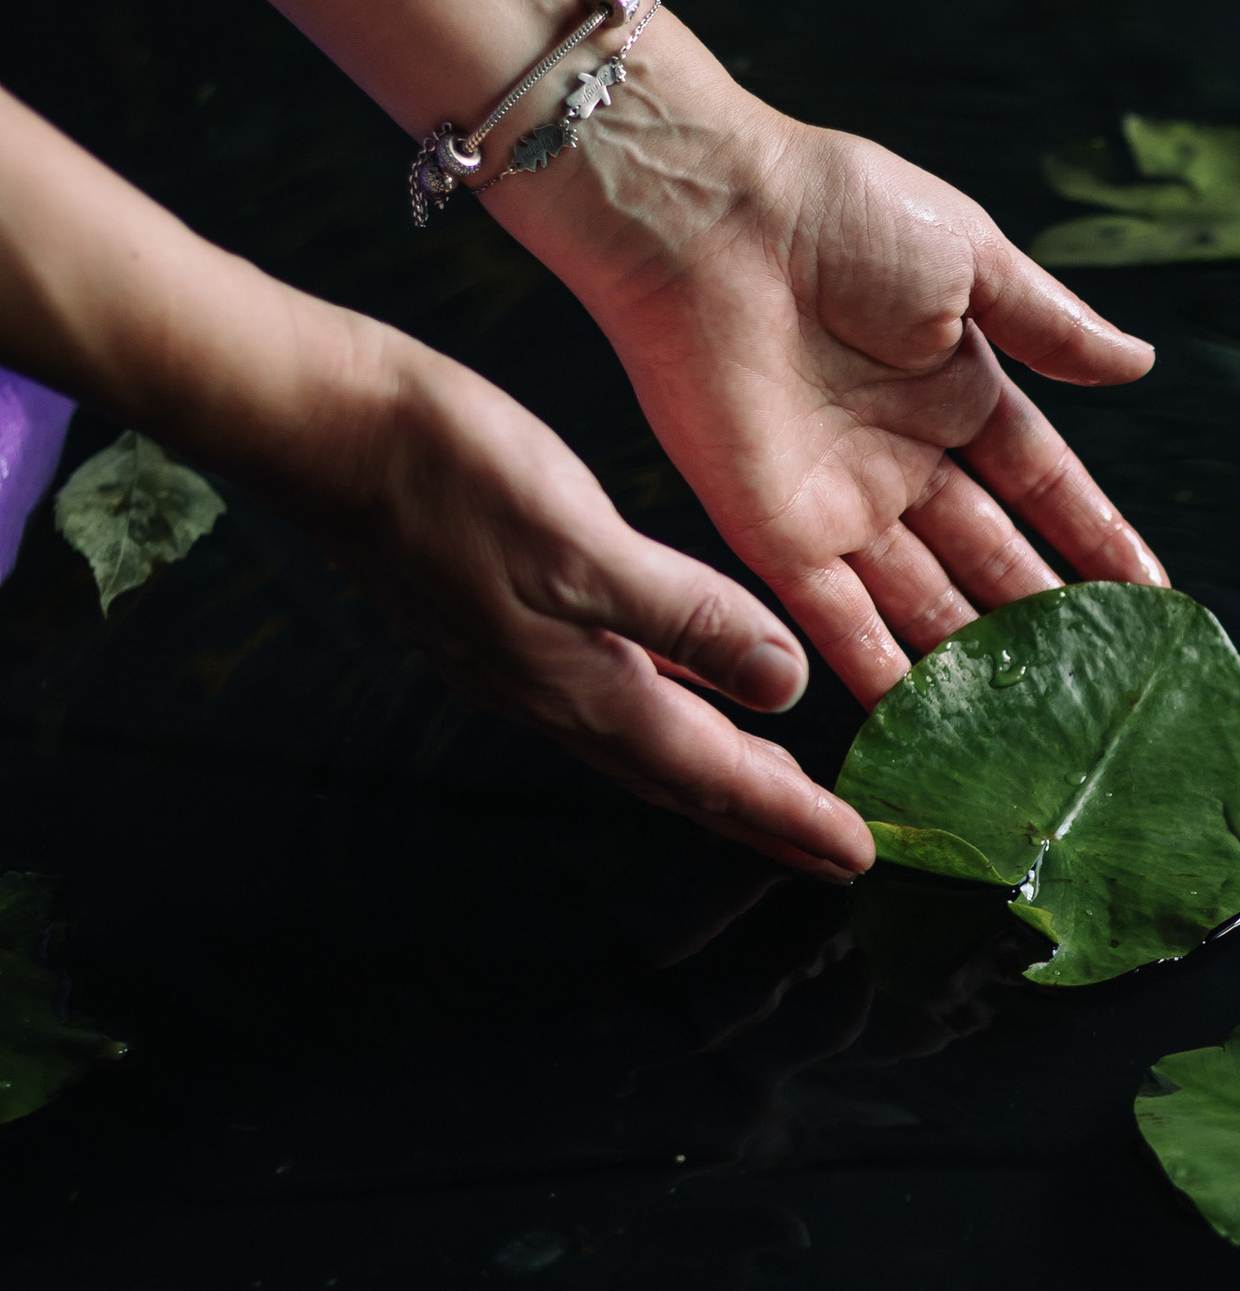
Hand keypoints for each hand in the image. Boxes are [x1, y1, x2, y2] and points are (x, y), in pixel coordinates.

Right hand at [297, 330, 873, 880]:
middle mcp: (559, 694)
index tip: (860, 857)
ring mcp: (528, 662)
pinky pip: (621, 688)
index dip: (793, 820)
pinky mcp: (511, 619)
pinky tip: (695, 683)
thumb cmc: (450, 476)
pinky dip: (676, 703)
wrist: (328, 433)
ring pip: (654, 740)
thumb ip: (688, 620)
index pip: (716, 777)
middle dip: (766, 818)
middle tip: (835, 851)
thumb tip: (784, 690)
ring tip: (779, 790)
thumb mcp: (585, 545)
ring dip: (722, 772)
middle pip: (688, 778)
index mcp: (586, 689)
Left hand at [506, 79, 1165, 706]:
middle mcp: (901, 454)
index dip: (1093, 538)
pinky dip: (878, 671)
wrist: (708, 215)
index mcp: (953, 385)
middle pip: (988, 554)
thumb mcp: (971, 257)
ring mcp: (838, 499)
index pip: (1041, 483)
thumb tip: (1141, 363)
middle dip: (1041, 618)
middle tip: (1100, 685)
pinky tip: (926, 723)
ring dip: (973, 660)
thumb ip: (1050, 326)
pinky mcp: (771, 531)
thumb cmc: (837, 209)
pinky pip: (836, 618)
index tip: (1147, 599)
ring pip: (922, 599)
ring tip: (1034, 726)